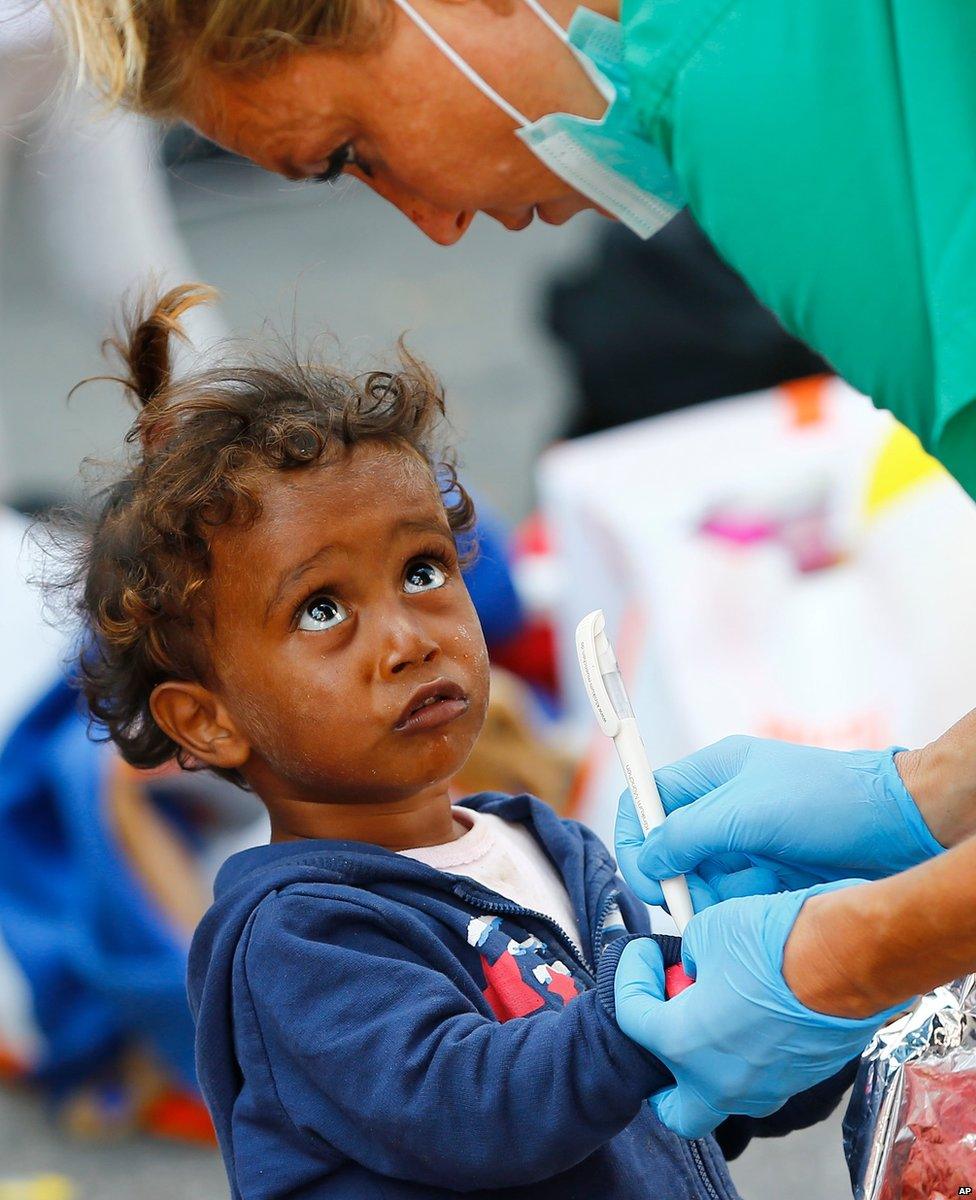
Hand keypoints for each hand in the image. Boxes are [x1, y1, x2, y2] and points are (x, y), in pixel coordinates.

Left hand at [614, 883, 901, 1137]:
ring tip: (715, 1010)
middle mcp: (720, 1081)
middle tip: (665, 1028)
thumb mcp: (707, 932)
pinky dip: (749, 1052)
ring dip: (709, 1061)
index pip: (631, 1017)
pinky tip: (754, 1012)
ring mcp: (765, 1088)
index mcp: (682, 1044)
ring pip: (723, 1095)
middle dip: (662, 1076)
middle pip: (674, 1108)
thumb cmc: (773, 943)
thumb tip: (695, 966)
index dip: (632, 976)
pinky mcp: (801, 1080)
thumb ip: (689, 958)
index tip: (645, 954)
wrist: (847, 957)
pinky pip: (761, 1077)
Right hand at [615, 736, 943, 907]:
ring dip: (709, 897)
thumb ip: (686, 835)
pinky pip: (733, 896)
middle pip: (671, 847)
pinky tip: (760, 903)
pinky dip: (737, 906)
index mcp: (712, 773)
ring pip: (701, 878)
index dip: (637, 836)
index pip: (649, 799)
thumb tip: (647, 862)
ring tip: (735, 903)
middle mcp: (724, 805)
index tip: (646, 874)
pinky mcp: (770, 872)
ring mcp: (748, 840)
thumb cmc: (827, 802)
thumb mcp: (744, 813)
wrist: (901, 827)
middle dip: (676, 877)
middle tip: (688, 902)